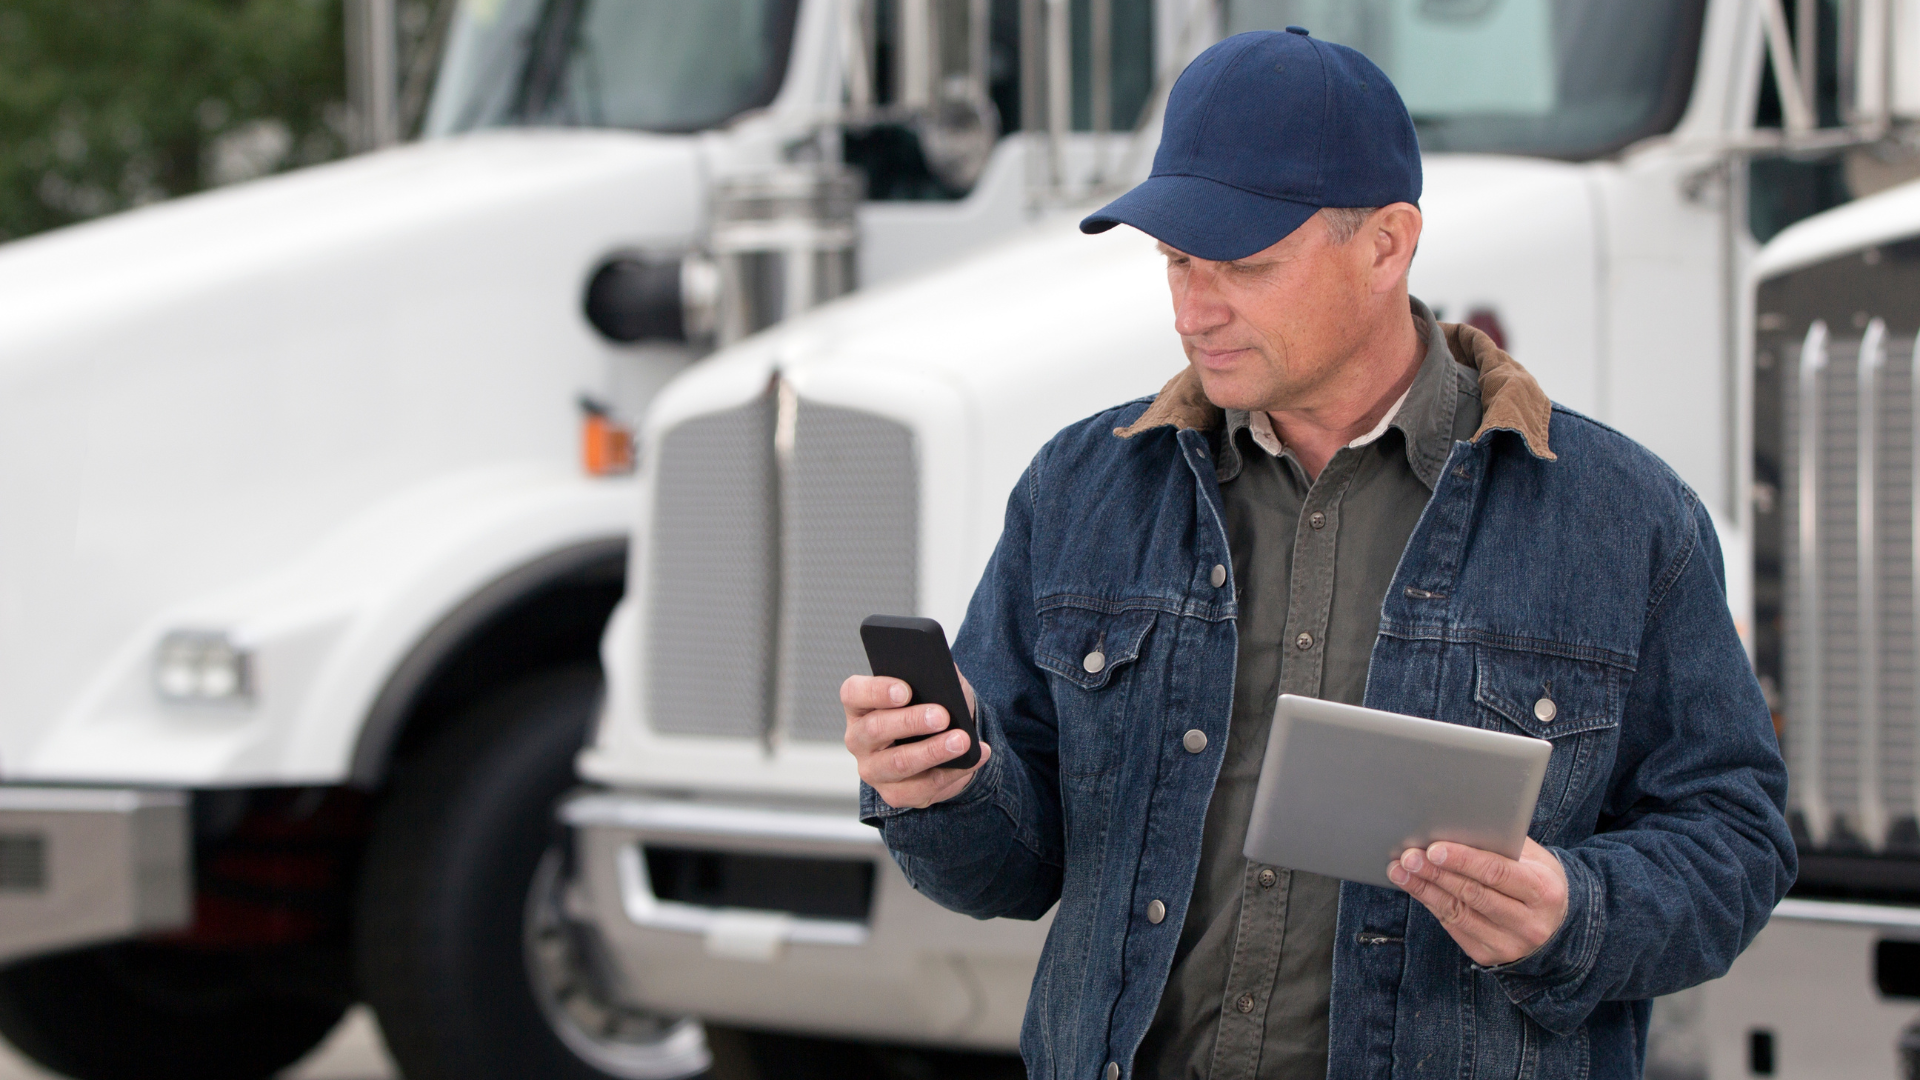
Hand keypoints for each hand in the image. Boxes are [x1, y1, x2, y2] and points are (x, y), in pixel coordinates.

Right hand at [841, 671, 988, 809]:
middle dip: (911, 721)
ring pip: (898, 763)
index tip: (906, 691)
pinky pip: (922, 788)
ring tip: (961, 740)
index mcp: (860, 705)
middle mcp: (859, 738)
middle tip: (942, 716)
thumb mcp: (935, 685)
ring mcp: (873, 769)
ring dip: (932, 752)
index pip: (854, 693)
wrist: (943, 742)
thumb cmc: (932, 706)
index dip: (877, 691)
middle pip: (875, 728)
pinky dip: (952, 773)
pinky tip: (974, 758)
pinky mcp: (894, 794)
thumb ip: (936, 677)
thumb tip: (948, 679)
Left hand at [1387, 837, 1568, 965]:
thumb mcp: (1534, 859)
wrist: (1557, 926)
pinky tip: (1416, 887)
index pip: (1496, 873)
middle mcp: (1529, 924)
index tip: (1433, 849)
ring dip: (1424, 890)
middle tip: (1409, 856)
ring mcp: (1509, 944)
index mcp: (1544, 892)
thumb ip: (1502, 845)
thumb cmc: (1539, 881)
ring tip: (1401, 870)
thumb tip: (1458, 826)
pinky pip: (1454, 926)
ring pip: (1458, 913)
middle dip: (1436, 873)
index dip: (1463, 860)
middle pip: (1473, 894)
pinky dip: (1431, 904)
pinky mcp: (1489, 956)